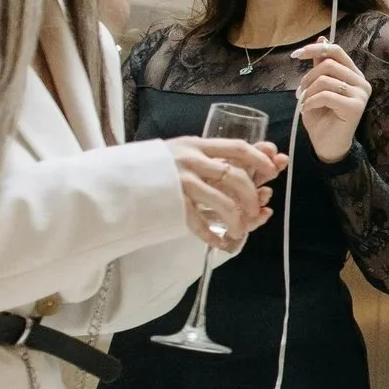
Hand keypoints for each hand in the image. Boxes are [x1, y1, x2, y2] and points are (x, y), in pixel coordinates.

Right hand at [165, 137, 286, 249]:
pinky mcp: (171, 205)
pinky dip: (214, 236)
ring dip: (238, 220)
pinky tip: (221, 242)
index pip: (238, 148)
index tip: (275, 169)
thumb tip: (265, 153)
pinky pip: (200, 223)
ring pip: (223, 203)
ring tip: (241, 230)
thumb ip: (216, 155)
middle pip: (236, 177)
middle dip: (253, 196)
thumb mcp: (184, 152)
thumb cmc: (155, 168)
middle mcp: (190, 162)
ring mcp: (180, 183)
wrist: (113, 182)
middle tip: (258, 209)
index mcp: (196, 146)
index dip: (261, 160)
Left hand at [290, 40, 370, 163]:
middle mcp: (361, 82)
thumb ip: (321, 65)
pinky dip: (311, 102)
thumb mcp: (317, 86)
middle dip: (308, 77)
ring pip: (326, 80)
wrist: (327, 144)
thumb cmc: (322, 116)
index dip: (315, 49)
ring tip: (304, 102)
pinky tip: (308, 109)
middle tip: (300, 92)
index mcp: (354, 74)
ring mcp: (361, 94)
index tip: (295, 55)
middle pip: (329, 64)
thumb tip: (322, 39)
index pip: (336, 51)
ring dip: (308, 91)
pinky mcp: (355, 107)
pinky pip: (326, 95)